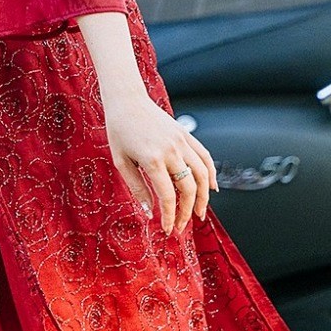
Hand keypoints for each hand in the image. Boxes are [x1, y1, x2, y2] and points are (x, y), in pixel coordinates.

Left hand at [102, 88, 216, 235]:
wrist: (127, 101)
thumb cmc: (119, 131)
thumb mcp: (121, 162)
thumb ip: (137, 189)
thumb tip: (149, 214)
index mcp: (152, 160)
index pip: (168, 197)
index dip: (170, 217)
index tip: (168, 229)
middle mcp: (171, 151)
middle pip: (189, 188)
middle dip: (187, 212)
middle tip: (182, 226)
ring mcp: (182, 142)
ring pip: (202, 175)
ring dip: (204, 197)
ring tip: (198, 213)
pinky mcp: (186, 135)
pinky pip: (205, 157)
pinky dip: (211, 174)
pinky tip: (211, 189)